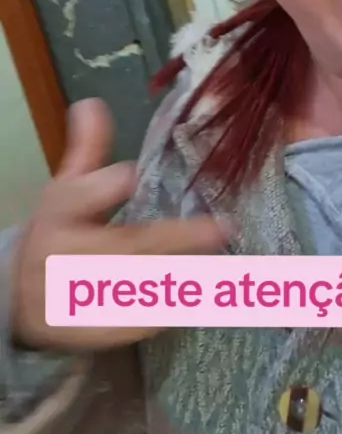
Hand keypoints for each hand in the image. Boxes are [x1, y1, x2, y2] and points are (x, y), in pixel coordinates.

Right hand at [12, 99, 227, 350]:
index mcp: (61, 214)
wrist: (23, 300)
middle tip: (221, 228)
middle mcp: (69, 256)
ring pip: (140, 286)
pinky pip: (142, 321)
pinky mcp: (99, 330)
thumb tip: (92, 102)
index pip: (81, 198)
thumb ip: (87, 150)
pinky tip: (207, 297)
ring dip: (185, 275)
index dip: (103, 189)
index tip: (129, 176)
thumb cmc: (60, 231)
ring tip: (226, 266)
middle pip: (127, 246)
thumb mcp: (67, 189)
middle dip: (177, 239)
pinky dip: (173, 308)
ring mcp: (84, 297)